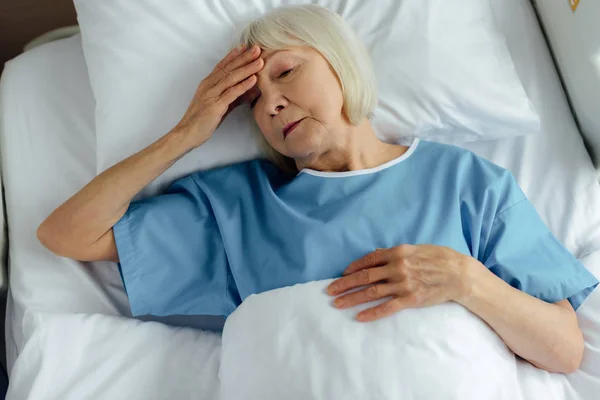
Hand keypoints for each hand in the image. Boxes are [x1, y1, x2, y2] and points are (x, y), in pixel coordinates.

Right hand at [173, 44, 262, 148]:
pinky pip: (231, 93)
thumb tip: (251, 90)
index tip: (245, 46)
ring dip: (247, 68)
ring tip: (259, 61)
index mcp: (208, 84)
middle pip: (229, 68)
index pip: (222, 66)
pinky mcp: (215, 106)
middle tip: (257, 48)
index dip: (234, 56)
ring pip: (231, 78)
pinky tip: (253, 79)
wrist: (187, 133)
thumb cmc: (203, 121)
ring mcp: (211, 95)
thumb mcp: (221, 106)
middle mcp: (209, 86)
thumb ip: (235, 97)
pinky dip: (243, 85)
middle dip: (244, 57)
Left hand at [327, 244, 473, 321]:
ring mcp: (402, 284)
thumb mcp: (416, 248)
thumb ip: (396, 252)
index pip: (369, 260)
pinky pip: (386, 307)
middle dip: (344, 284)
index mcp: (397, 252)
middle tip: (329, 290)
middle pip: (364, 277)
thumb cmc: (440, 258)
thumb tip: (378, 253)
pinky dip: (372, 312)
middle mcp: (397, 267)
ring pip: (371, 292)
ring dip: (352, 298)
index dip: (354, 267)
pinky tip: (359, 317)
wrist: (459, 274)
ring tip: (337, 303)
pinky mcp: (410, 299)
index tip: (342, 273)